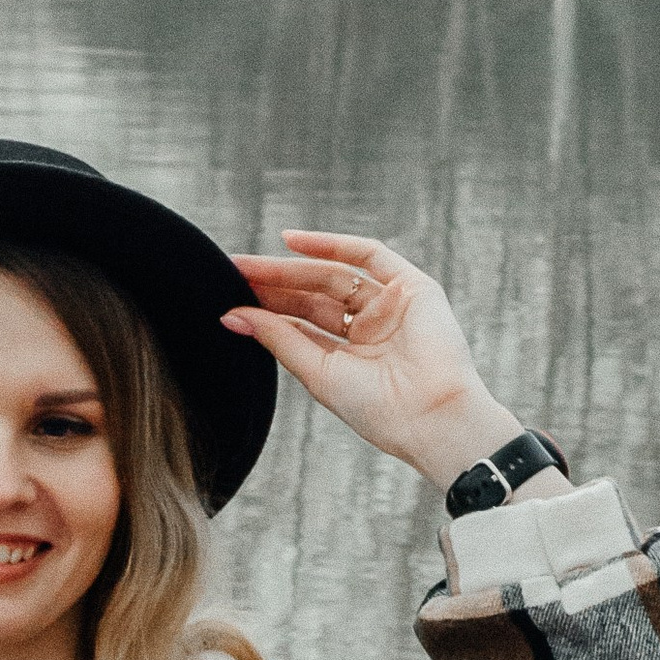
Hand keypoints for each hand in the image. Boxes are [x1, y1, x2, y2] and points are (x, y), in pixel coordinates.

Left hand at [224, 235, 529, 492]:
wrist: (431, 417)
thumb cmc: (377, 410)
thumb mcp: (318, 373)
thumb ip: (279, 340)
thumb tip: (231, 316)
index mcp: (349, 357)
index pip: (301, 324)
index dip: (265, 310)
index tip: (228, 298)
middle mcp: (370, 328)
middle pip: (313, 297)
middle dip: (273, 284)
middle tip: (231, 272)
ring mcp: (391, 305)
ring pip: (332, 275)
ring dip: (291, 268)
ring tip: (248, 265)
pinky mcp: (412, 286)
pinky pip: (368, 254)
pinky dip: (331, 245)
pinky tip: (290, 242)